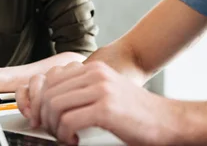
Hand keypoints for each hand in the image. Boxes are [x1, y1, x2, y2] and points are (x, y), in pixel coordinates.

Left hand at [24, 61, 181, 144]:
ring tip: (65, 136)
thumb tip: (50, 100)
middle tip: (53, 131)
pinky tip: (75, 140)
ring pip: (55, 106)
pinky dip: (65, 135)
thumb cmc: (135, 112)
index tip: (44, 119)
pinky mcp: (106, 109)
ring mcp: (102, 90)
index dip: (41, 102)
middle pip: (49, 93)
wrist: (164, 120)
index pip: (51, 80)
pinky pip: (68, 121)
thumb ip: (83, 89)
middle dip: (44, 116)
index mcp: (95, 68)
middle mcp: (97, 75)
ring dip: (54, 127)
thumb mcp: (107, 91)